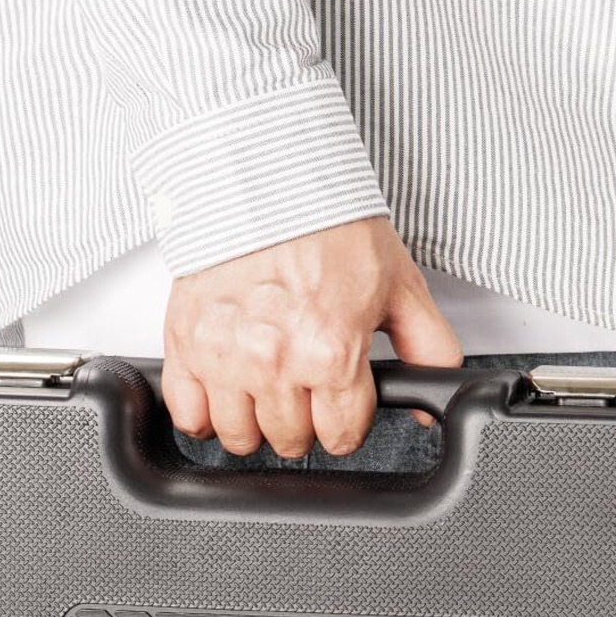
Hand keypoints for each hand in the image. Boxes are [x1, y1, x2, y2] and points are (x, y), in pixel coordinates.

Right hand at [161, 216, 462, 457]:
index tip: (341, 404)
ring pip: (240, 437)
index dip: (348, 423)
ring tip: (266, 391)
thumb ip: (427, 348)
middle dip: (304, 423)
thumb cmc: (327, 222)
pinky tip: (225, 393)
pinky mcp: (185, 343)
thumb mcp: (399, 284)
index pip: (342, 434)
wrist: (264, 175)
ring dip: (256, 423)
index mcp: (331, 351)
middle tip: (305, 389)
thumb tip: (430, 403)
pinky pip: (190, 415)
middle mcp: (275, 360)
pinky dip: (205, 414)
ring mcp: (225, 355)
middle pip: (291, 440)